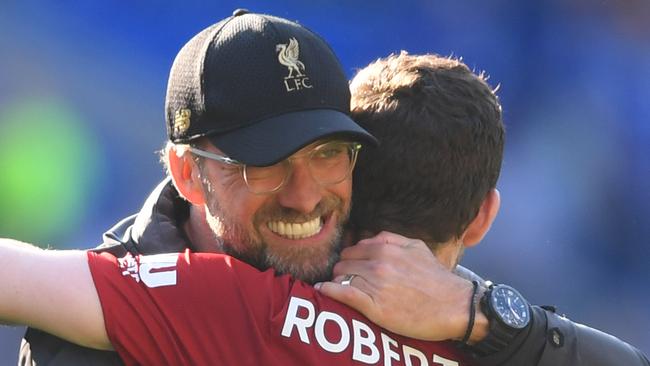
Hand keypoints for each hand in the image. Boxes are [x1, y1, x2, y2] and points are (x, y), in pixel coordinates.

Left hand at [316, 231, 475, 340]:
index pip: (352, 249)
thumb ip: (391, 239)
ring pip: (341, 277)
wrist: (454, 305)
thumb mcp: (416, 247)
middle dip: (342, 271)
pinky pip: (343, 293)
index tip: (351, 268)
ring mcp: (375, 284)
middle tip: (346, 281)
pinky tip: (322, 291)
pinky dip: (329, 291)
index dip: (350, 260)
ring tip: (340, 289)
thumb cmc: (436, 278)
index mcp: (386, 247)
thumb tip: (370, 238)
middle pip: (343, 263)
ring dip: (337, 282)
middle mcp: (378, 262)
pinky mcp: (374, 305)